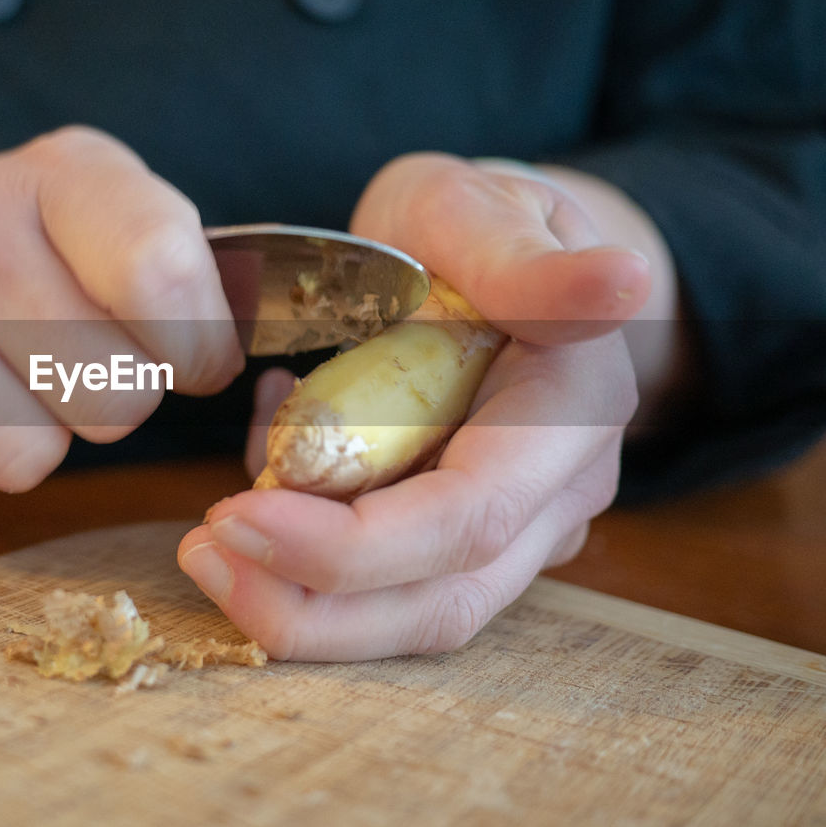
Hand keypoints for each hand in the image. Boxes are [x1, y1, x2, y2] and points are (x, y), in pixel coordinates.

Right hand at [0, 126, 243, 500]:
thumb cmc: (37, 260)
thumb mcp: (124, 228)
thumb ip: (193, 283)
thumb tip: (245, 371)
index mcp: (67, 172)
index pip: (164, 277)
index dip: (196, 350)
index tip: (188, 356)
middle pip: (112, 398)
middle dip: (113, 402)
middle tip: (72, 359)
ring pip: (26, 458)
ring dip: (35, 438)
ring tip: (4, 376)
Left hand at [178, 153, 654, 660]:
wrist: (486, 254)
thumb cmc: (473, 223)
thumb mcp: (479, 213)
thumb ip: (531, 263)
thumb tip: (623, 281)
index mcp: (572, 411)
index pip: (468, 518)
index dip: (352, 544)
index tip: (237, 518)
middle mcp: (557, 493)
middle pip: (441, 599)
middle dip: (311, 603)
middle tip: (202, 554)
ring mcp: (515, 527)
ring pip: (411, 613)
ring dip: (299, 602)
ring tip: (209, 545)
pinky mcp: (460, 539)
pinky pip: (382, 582)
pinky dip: (305, 556)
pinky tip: (262, 474)